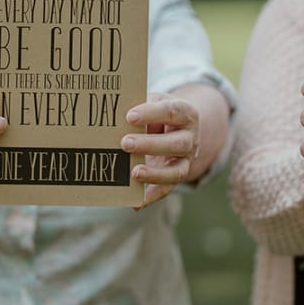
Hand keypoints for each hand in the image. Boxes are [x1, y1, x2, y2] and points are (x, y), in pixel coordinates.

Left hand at [123, 93, 200, 209]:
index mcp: (186, 113)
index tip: (130, 116)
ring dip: (155, 174)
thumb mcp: (152, 102)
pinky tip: (136, 203)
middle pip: (177, 143)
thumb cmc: (157, 112)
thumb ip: (138, 104)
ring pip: (177, 170)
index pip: (172, 111)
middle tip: (125, 143)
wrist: (177, 126)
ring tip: (133, 173)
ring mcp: (186, 160)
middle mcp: (190, 138)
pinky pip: (167, 189)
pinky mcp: (177, 176)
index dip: (152, 113)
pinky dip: (152, 197)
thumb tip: (113, 112)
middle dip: (151, 144)